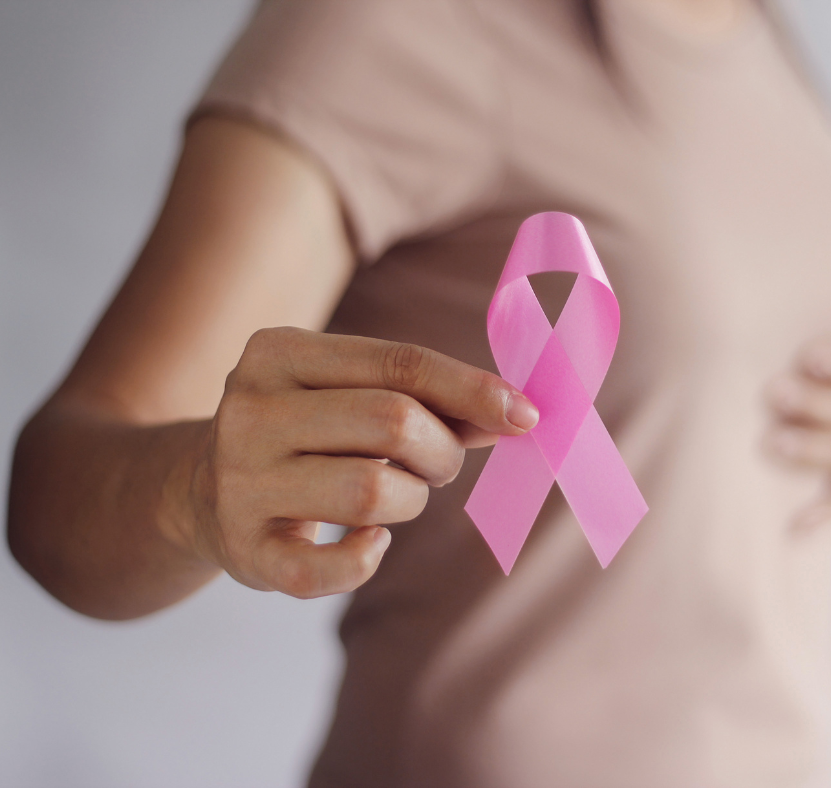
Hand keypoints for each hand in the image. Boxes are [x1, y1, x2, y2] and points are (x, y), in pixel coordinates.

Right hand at [179, 327, 538, 598]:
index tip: (525, 413)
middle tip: (440, 464)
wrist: (195, 491)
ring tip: (397, 496)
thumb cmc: (303, 432)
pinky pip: (330, 568)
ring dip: (411, 500)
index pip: (399, 364)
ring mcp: (240, 483)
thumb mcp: (346, 393)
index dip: (472, 389)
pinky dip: (368, 558)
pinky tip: (372, 541)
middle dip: (442, 450)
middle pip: (392, 422)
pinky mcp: (243, 550)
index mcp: (279, 352)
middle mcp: (250, 410)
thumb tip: (513, 412)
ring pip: (372, 492)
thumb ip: (424, 397)